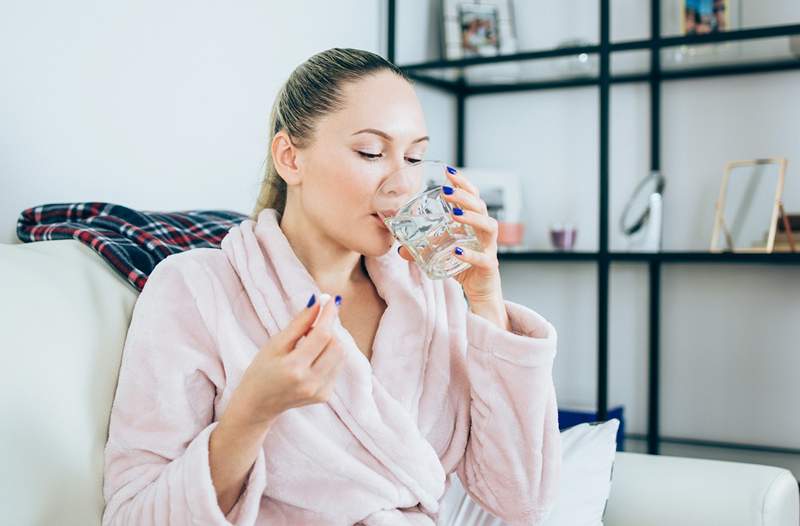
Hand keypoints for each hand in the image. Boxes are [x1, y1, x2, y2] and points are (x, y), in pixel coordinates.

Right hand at [225, 293, 345, 429]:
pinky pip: (337, 367)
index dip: (329, 315)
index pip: (322, 335)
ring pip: (341, 356)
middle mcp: (310, 382)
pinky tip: (313, 357)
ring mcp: (319, 391)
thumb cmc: (261, 371)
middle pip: (337, 345)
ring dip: (331, 342)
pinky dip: (330, 356)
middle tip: (315, 324)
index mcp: (294, 368)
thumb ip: (299, 324)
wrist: (258, 404)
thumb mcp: (275, 344)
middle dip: (330, 329)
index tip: (332, 300)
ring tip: (311, 342)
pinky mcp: (325, 395)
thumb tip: (318, 303)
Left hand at [398, 166, 508, 327]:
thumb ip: (424, 247)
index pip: (472, 197)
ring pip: (488, 226)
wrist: (479, 293)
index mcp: (474, 224)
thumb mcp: (441, 253)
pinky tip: (457, 250)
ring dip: (472, 217)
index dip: (463, 184)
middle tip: (446, 191)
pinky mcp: (489, 266)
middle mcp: (484, 232)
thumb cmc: (463, 267)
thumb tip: (400, 245)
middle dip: (464, 196)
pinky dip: (469, 254)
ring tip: (455, 214)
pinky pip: (482, 258)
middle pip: (481, 207)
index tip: (448, 171)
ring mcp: (489, 248)